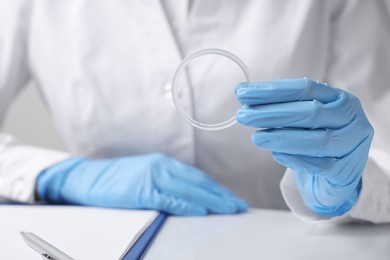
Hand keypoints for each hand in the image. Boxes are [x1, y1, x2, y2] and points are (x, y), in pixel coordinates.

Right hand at [37, 153, 247, 215]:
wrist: (86, 177)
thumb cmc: (116, 179)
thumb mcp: (145, 174)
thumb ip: (166, 182)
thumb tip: (189, 196)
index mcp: (164, 164)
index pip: (197, 177)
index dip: (216, 188)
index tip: (231, 198)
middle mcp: (161, 167)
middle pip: (198, 183)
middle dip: (221, 195)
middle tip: (238, 206)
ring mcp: (151, 177)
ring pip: (189, 190)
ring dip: (211, 200)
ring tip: (228, 209)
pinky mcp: (141, 190)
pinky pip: (168, 199)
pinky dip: (186, 205)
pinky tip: (200, 211)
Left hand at [235, 78, 373, 216]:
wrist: (339, 173)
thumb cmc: (317, 138)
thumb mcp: (304, 118)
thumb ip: (281, 106)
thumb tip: (243, 94)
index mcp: (339, 99)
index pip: (305, 89)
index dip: (272, 90)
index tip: (243, 93)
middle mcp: (351, 119)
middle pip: (311, 113)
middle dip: (272, 113)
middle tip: (243, 115)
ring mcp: (352, 145)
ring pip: (317, 141)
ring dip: (282, 138)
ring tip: (256, 138)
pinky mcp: (345, 171)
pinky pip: (319, 165)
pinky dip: (295, 159)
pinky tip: (276, 154)